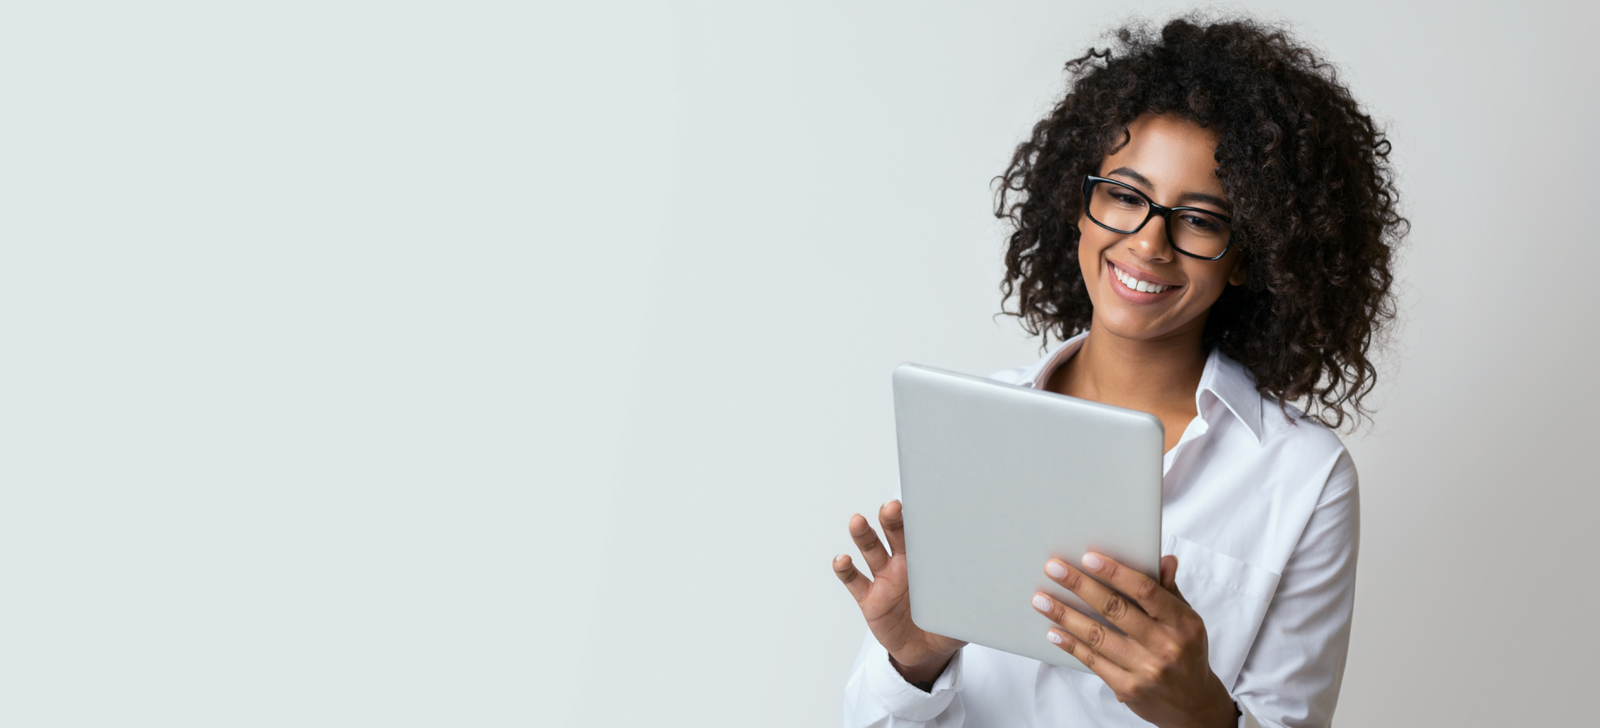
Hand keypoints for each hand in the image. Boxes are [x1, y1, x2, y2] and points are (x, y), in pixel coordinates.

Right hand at [833, 500, 965, 684]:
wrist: (926, 652)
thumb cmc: (947, 622)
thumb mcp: (965, 608)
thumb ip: (975, 596)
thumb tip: (1001, 588)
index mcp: (927, 560)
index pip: (922, 532)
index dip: (920, 517)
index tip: (921, 503)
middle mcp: (902, 563)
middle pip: (893, 533)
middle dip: (891, 518)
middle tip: (891, 507)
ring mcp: (883, 579)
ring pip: (870, 550)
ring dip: (863, 535)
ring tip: (858, 522)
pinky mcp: (869, 598)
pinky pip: (854, 580)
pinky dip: (845, 569)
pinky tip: (843, 560)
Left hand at [1031, 553, 1237, 727]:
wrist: (1195, 705)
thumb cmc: (1186, 653)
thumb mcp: (1187, 621)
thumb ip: (1169, 591)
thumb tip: (1163, 559)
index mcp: (1183, 623)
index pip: (1145, 590)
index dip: (1115, 572)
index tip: (1088, 557)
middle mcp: (1165, 646)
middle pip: (1115, 609)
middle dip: (1080, 586)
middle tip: (1054, 568)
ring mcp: (1146, 669)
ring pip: (1098, 635)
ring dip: (1065, 615)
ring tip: (1041, 600)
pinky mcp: (1129, 689)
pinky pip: (1093, 661)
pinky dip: (1071, 644)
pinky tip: (1054, 632)